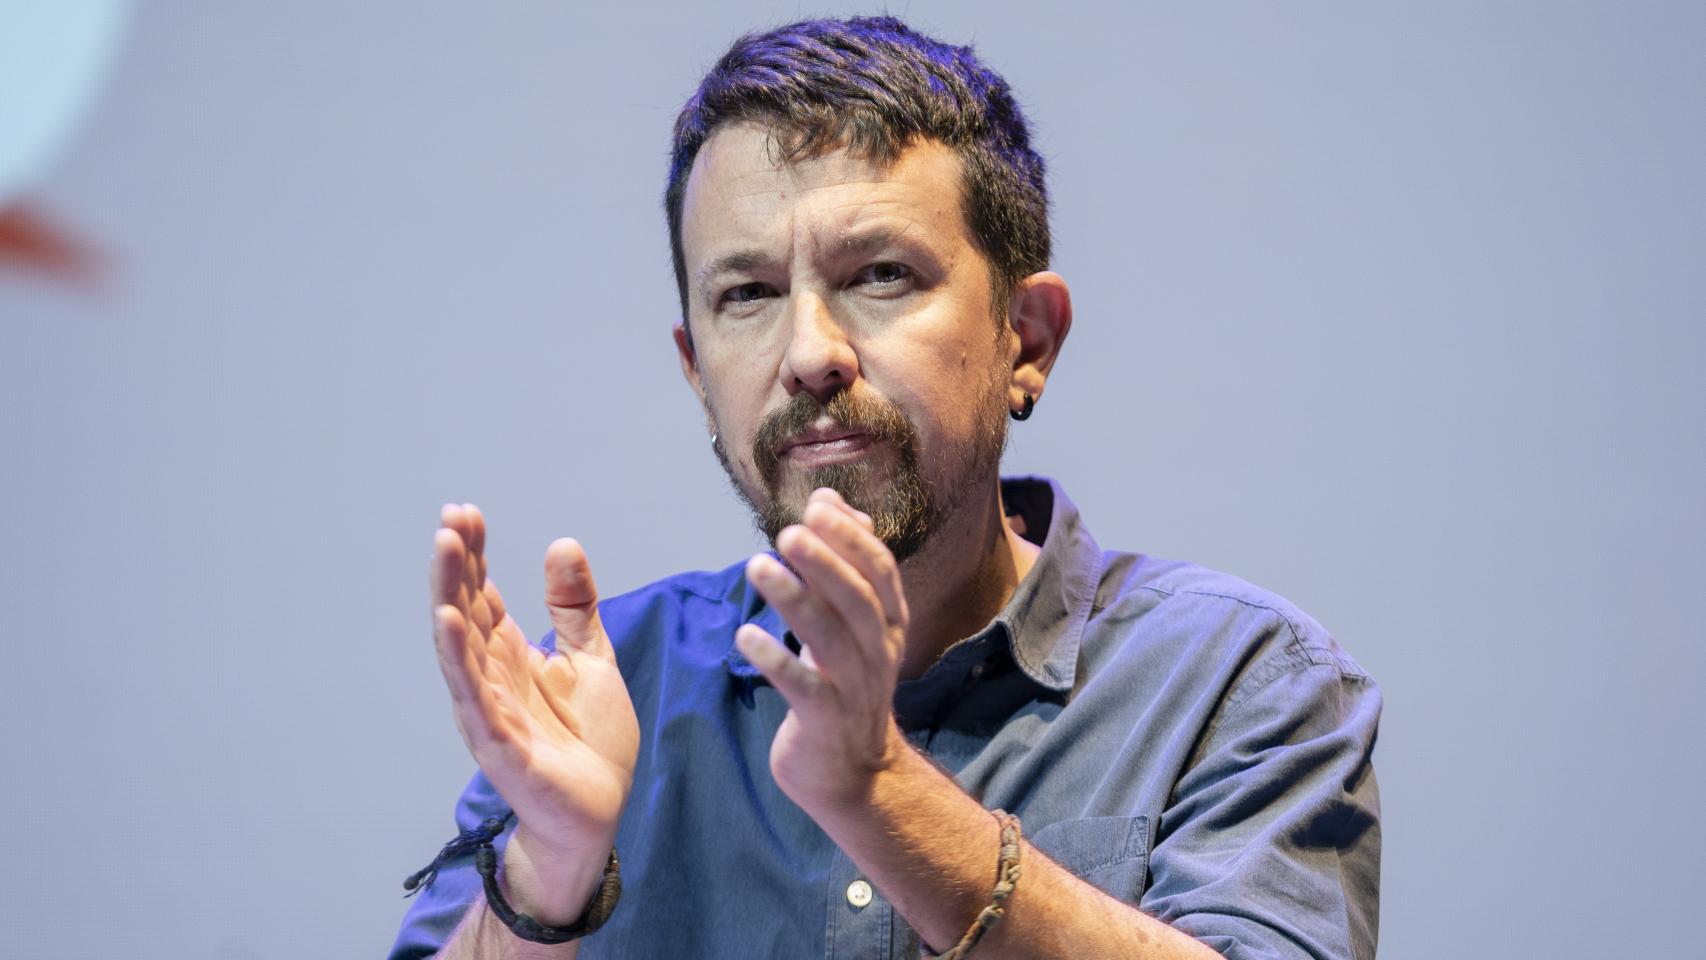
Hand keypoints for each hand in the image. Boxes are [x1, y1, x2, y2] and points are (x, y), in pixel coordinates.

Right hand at [431, 504, 639, 919]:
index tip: (466, 512)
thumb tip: (562, 544)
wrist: (599, 810)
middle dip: (457, 565)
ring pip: (461, 646)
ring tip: (444, 551)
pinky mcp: (500, 742)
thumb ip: (575, 608)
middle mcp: (491, 677)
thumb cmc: (590, 743)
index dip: (474, 555)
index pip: (484, 595)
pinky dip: (459, 659)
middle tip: (451, 519)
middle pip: (466, 611)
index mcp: (511, 655)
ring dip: (450, 597)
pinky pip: (474, 695)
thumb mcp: (591, 659)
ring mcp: (490, 709)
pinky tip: (450, 623)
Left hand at [736, 488, 910, 810]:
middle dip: (824, 562)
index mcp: (888, 623)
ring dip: (794, 600)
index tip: (816, 506)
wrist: (853, 772)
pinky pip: (802, 687)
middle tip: (787, 533)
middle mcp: (880, 652)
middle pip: (857, 600)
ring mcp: (855, 689)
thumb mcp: (851, 621)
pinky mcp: (826, 722)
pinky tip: (745, 637)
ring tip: (758, 567)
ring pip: (830, 639)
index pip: (880, 570)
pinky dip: (775, 660)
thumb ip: (841, 559)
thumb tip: (828, 497)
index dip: (850, 537)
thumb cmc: (844, 682)